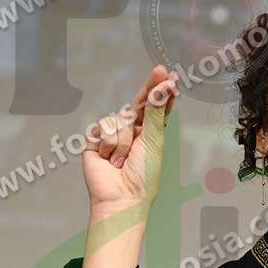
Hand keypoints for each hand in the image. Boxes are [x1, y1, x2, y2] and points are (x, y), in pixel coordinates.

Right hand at [82, 65, 179, 218]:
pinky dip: (109, 143)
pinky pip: (104, 125)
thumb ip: (156, 112)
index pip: (158, 106)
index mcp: (152, 131)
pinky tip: (108, 159)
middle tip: (160, 71)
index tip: (172, 76)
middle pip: (141, 101)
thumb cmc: (143, 174)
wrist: (121, 196)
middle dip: (151, 86)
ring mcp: (114, 133)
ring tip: (122, 159)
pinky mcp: (95, 138)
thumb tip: (164, 87)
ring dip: (123, 139)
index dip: (164, 91)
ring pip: (121, 116)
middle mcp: (133, 129)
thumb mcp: (153, 140)